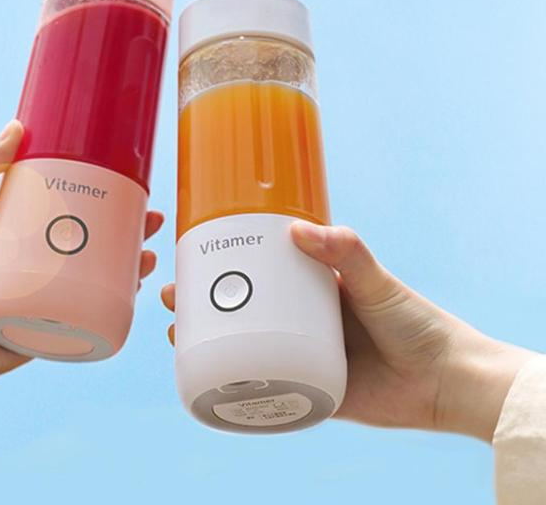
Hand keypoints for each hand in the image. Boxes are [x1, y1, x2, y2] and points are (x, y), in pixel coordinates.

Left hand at [0, 120, 162, 399]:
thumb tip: (16, 126)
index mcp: (31, 234)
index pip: (77, 209)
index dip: (108, 197)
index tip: (131, 184)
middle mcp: (48, 264)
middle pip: (101, 243)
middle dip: (133, 231)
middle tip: (152, 219)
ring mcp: (55, 298)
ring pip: (106, 279)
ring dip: (134, 266)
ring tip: (149, 256)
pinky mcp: (57, 330)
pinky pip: (95, 317)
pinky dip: (121, 304)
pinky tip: (137, 291)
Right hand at [161, 223, 532, 441]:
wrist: (448, 384)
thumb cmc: (418, 323)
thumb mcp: (379, 282)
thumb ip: (346, 252)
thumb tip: (298, 229)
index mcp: (314, 288)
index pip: (261, 270)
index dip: (224, 262)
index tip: (192, 253)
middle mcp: (303, 320)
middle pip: (243, 308)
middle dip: (203, 302)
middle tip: (172, 295)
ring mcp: (303, 355)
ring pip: (246, 346)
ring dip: (210, 341)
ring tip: (178, 333)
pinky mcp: (310, 391)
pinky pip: (265, 388)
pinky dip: (237, 384)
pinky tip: (208, 380)